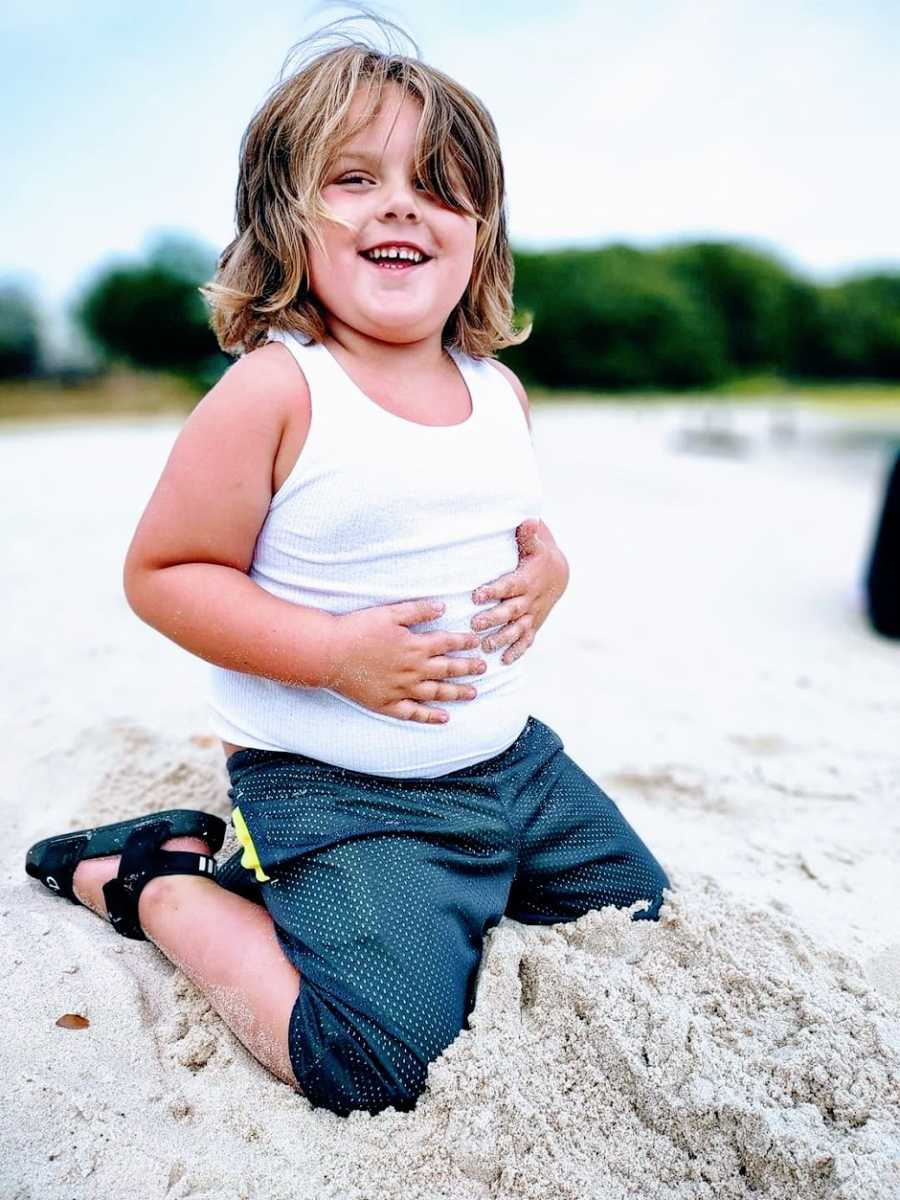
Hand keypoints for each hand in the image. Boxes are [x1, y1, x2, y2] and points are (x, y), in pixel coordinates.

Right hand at [322, 598, 487, 723]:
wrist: (329, 653)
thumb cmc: (357, 629)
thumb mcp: (389, 613)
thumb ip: (418, 610)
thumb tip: (443, 607)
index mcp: (415, 645)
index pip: (447, 643)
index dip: (464, 641)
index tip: (477, 642)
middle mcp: (413, 669)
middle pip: (447, 669)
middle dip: (468, 668)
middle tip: (483, 668)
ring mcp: (402, 689)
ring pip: (436, 693)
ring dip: (457, 693)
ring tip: (474, 694)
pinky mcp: (387, 704)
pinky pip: (414, 713)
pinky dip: (430, 716)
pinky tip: (444, 718)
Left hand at [470, 519, 569, 663]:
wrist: (559, 573)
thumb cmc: (539, 556)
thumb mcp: (537, 544)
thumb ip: (529, 535)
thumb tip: (528, 519)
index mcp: (525, 580)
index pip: (508, 586)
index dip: (493, 591)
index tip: (477, 595)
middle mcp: (529, 600)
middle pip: (510, 611)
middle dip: (494, 618)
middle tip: (475, 624)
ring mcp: (532, 614)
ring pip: (517, 629)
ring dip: (502, 638)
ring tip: (486, 646)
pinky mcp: (534, 624)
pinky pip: (527, 640)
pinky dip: (517, 651)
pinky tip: (505, 661)